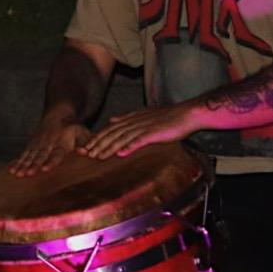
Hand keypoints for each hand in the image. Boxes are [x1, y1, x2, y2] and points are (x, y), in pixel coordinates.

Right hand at [10, 114, 90, 176]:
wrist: (58, 113)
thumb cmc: (73, 127)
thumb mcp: (83, 133)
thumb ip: (85, 143)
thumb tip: (86, 153)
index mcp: (61, 142)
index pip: (56, 154)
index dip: (51, 162)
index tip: (45, 169)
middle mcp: (48, 143)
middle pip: (40, 156)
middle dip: (33, 165)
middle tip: (27, 174)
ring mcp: (38, 144)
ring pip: (30, 156)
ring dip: (23, 165)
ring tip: (17, 174)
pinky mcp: (31, 145)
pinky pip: (23, 154)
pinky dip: (17, 161)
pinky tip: (11, 169)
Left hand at [79, 106, 194, 158]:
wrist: (187, 114)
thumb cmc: (168, 117)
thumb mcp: (143, 114)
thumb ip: (127, 118)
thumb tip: (112, 120)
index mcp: (131, 118)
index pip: (109, 128)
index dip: (97, 137)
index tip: (86, 147)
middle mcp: (134, 122)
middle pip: (112, 133)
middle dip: (98, 144)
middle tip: (85, 154)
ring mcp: (143, 127)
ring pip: (122, 138)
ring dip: (109, 148)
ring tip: (98, 157)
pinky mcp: (154, 133)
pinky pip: (139, 141)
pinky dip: (129, 147)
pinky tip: (121, 154)